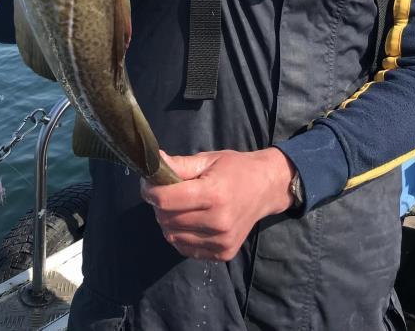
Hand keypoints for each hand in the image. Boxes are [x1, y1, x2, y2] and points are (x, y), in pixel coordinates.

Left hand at [140, 148, 295, 261]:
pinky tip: (190, 221)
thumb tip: (153, 163)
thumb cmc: (235, 169)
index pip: (166, 200)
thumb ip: (179, 165)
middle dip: (159, 205)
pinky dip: (180, 235)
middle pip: (167, 219)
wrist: (266, 189)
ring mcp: (221, 241)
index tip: (148, 184)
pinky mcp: (223, 254)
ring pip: (172, 236)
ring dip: (169, 221)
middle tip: (167, 193)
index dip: (150, 191)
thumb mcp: (208, 160)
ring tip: (181, 206)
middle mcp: (218, 221)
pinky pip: (186, 248)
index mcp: (213, 194)